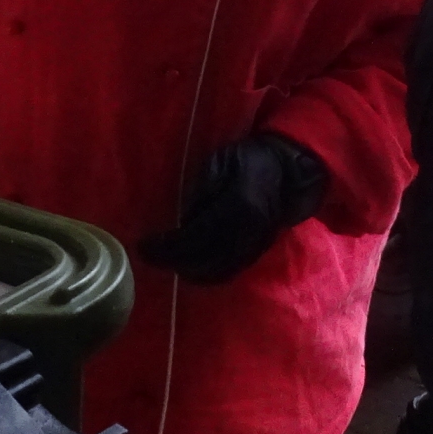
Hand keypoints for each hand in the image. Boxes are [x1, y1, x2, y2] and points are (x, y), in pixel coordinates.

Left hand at [140, 131, 327, 284]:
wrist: (290, 171)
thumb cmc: (249, 159)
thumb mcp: (219, 162)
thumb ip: (200, 190)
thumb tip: (182, 219)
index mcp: (236, 208)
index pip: (193, 237)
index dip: (166, 247)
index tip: (142, 246)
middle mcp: (246, 234)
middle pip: (203, 261)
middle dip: (172, 262)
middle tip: (149, 256)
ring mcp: (255, 247)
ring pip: (216, 272)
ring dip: (188, 271)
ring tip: (166, 261)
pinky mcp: (258, 253)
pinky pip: (229, 272)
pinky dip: (207, 274)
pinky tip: (191, 266)